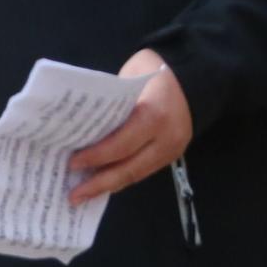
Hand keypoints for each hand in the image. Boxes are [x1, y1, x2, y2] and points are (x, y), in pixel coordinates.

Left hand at [67, 49, 193, 203]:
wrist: (194, 76)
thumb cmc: (152, 71)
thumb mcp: (127, 79)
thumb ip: (108, 104)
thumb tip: (77, 127)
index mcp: (153, 115)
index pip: (121, 144)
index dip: (96, 157)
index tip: (72, 164)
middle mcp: (167, 137)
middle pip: (130, 168)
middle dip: (100, 183)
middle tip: (74, 195)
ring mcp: (173, 149)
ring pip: (138, 174)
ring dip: (110, 186)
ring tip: (84, 195)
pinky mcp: (174, 154)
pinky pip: (145, 170)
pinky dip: (123, 177)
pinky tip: (105, 183)